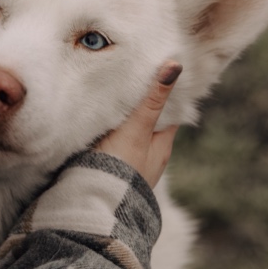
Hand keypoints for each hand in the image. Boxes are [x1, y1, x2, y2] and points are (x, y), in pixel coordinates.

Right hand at [94, 62, 180, 186]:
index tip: (156, 73)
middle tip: (128, 81)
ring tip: (108, 98)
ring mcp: (127, 164)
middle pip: (147, 123)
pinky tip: (94, 125)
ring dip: (121, 120)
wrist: (93, 203)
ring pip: (127, 135)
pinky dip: (105, 133)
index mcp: (161, 147)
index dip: (164, 94)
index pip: (168, 113)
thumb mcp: (138, 129)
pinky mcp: (105, 169)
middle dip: (140, 106)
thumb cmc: (120, 167)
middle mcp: (147, 156)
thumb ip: (153, 101)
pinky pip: (109, 145)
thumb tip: (174, 66)